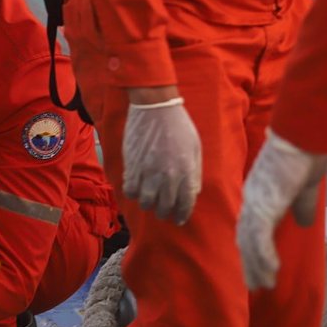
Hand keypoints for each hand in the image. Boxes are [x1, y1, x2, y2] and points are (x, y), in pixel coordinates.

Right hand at [122, 97, 201, 223]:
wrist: (155, 107)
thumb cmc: (179, 124)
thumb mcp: (195, 147)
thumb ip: (195, 171)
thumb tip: (192, 191)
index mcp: (187, 172)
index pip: (185, 203)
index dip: (181, 214)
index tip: (178, 219)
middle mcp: (168, 176)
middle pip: (165, 206)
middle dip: (165, 212)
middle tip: (163, 211)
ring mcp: (149, 172)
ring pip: (146, 202)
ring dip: (148, 204)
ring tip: (149, 201)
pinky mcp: (133, 166)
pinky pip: (130, 190)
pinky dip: (133, 193)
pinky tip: (136, 190)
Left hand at [237, 130, 326, 289]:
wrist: (304, 137)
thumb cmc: (305, 156)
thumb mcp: (304, 189)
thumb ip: (302, 206)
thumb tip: (305, 223)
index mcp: (259, 195)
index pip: (249, 228)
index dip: (251, 250)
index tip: (256, 269)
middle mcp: (252, 199)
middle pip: (244, 238)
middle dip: (249, 263)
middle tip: (255, 285)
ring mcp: (256, 201)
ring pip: (249, 241)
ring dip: (256, 265)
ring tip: (263, 284)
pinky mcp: (264, 203)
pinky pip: (259, 236)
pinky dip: (264, 255)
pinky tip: (271, 270)